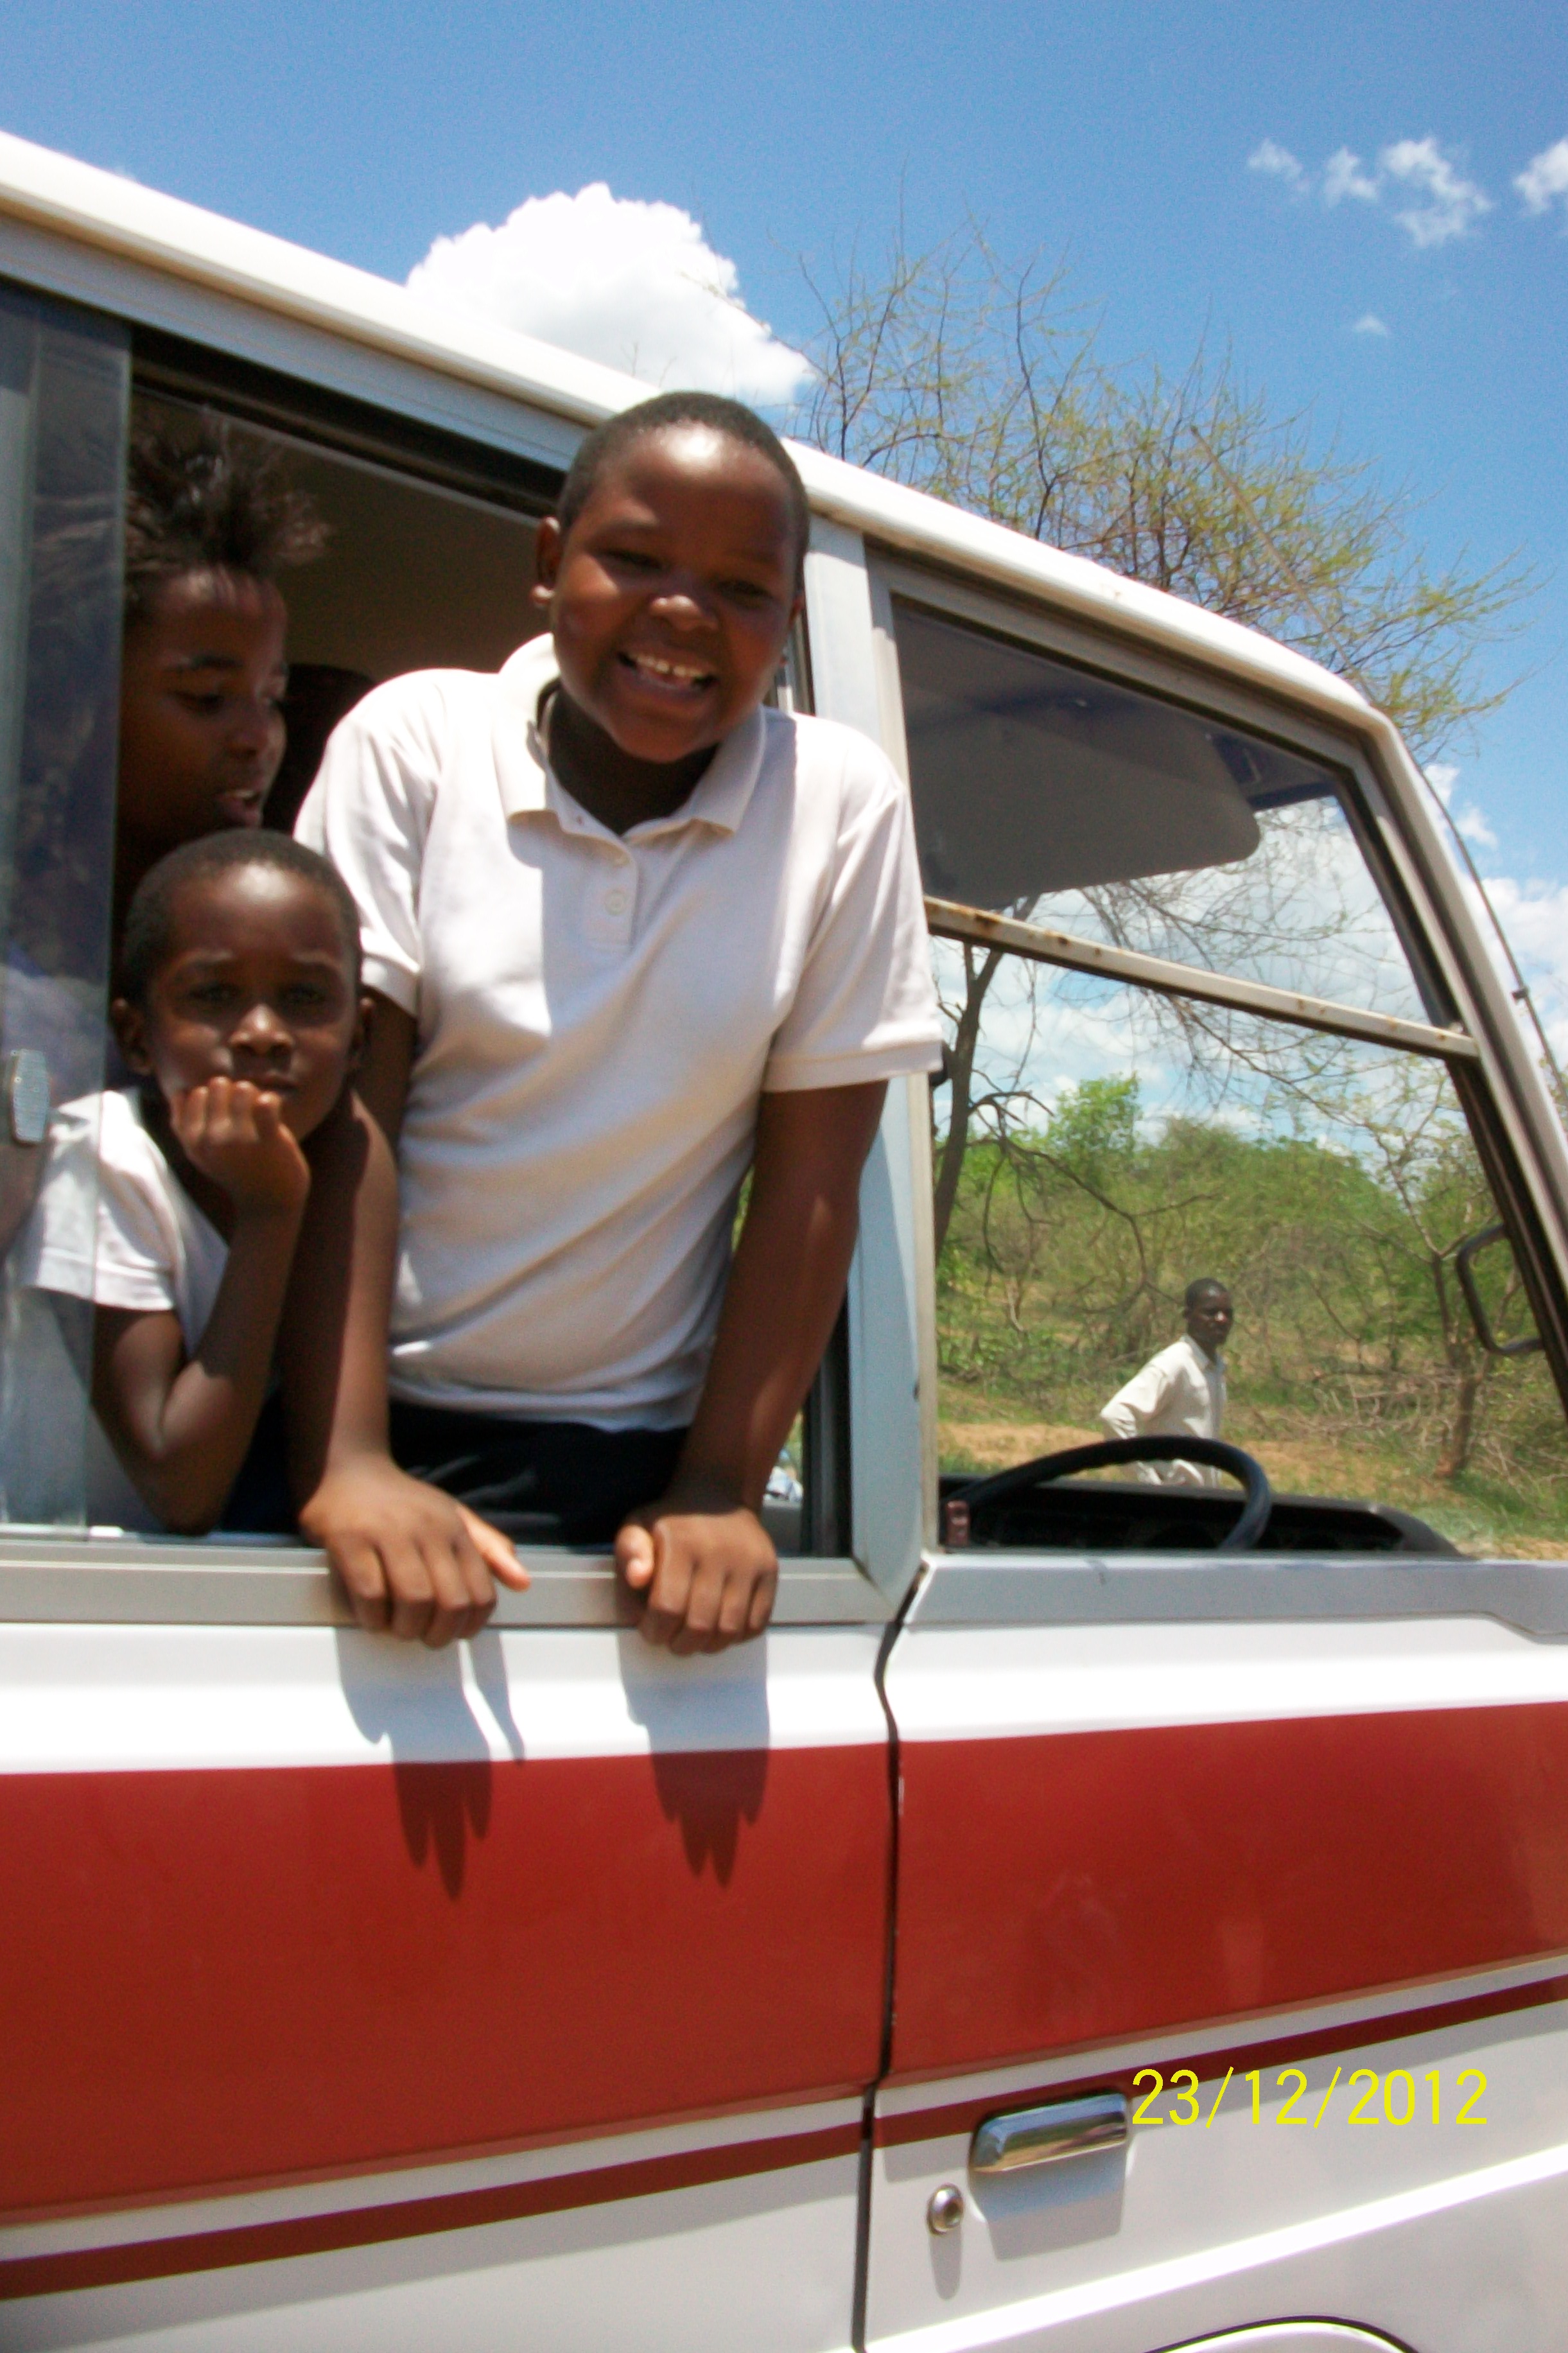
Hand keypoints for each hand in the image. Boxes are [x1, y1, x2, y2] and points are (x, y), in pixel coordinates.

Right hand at [171, 1078, 310, 1217]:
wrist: (269, 1204)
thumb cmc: (237, 1172)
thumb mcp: (202, 1155)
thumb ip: (185, 1127)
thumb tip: (178, 1093)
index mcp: (192, 1142)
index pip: (193, 1095)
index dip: (213, 1098)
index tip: (227, 1114)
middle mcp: (211, 1140)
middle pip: (217, 1084)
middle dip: (234, 1092)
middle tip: (246, 1112)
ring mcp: (238, 1140)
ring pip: (242, 1088)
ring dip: (255, 1096)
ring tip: (261, 1113)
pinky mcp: (266, 1140)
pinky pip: (267, 1101)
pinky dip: (273, 1101)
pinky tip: (275, 1113)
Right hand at [299, 1454, 528, 1646]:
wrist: (346, 1470)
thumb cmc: (404, 1503)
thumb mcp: (453, 1516)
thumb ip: (489, 1549)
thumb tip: (523, 1583)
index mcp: (455, 1528)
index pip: (481, 1591)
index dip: (472, 1625)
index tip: (457, 1633)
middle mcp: (427, 1528)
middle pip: (451, 1601)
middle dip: (440, 1633)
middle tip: (427, 1637)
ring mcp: (389, 1533)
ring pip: (414, 1599)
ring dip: (408, 1628)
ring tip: (400, 1628)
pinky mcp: (351, 1539)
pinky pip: (371, 1594)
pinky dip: (374, 1618)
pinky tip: (374, 1617)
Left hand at [615, 1483, 777, 1652]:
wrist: (717, 1496)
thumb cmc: (672, 1522)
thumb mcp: (638, 1525)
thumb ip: (629, 1552)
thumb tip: (637, 1577)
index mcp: (681, 1542)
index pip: (667, 1608)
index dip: (655, 1630)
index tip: (650, 1629)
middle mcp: (719, 1551)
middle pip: (700, 1625)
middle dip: (680, 1644)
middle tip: (673, 1639)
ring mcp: (749, 1562)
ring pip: (730, 1629)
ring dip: (709, 1645)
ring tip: (696, 1636)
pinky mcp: (769, 1570)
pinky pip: (757, 1623)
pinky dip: (737, 1637)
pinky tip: (720, 1627)